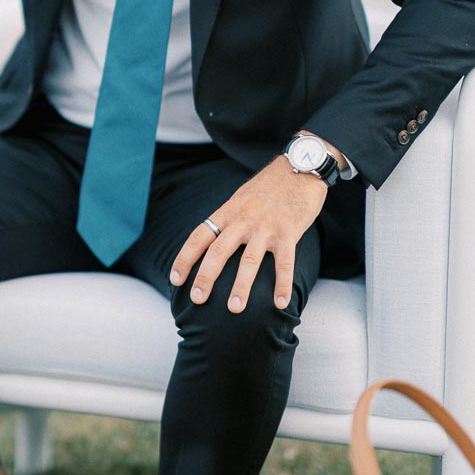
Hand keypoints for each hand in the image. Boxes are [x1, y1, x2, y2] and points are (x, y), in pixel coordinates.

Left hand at [168, 157, 327, 312]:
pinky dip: (282, 284)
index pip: (199, 237)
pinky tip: (281, 303)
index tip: (175, 280)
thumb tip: (211, 244)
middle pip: (218, 251)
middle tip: (197, 299)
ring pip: (249, 260)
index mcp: (228, 212)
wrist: (300, 167)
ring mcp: (266, 226)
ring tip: (235, 308)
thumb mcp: (240, 199)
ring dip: (241, 286)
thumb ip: (227, 221)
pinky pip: (284, 262)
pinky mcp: (289, 232)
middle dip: (206, 277)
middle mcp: (243, 219)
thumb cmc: (268, 188)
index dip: (185, 259)